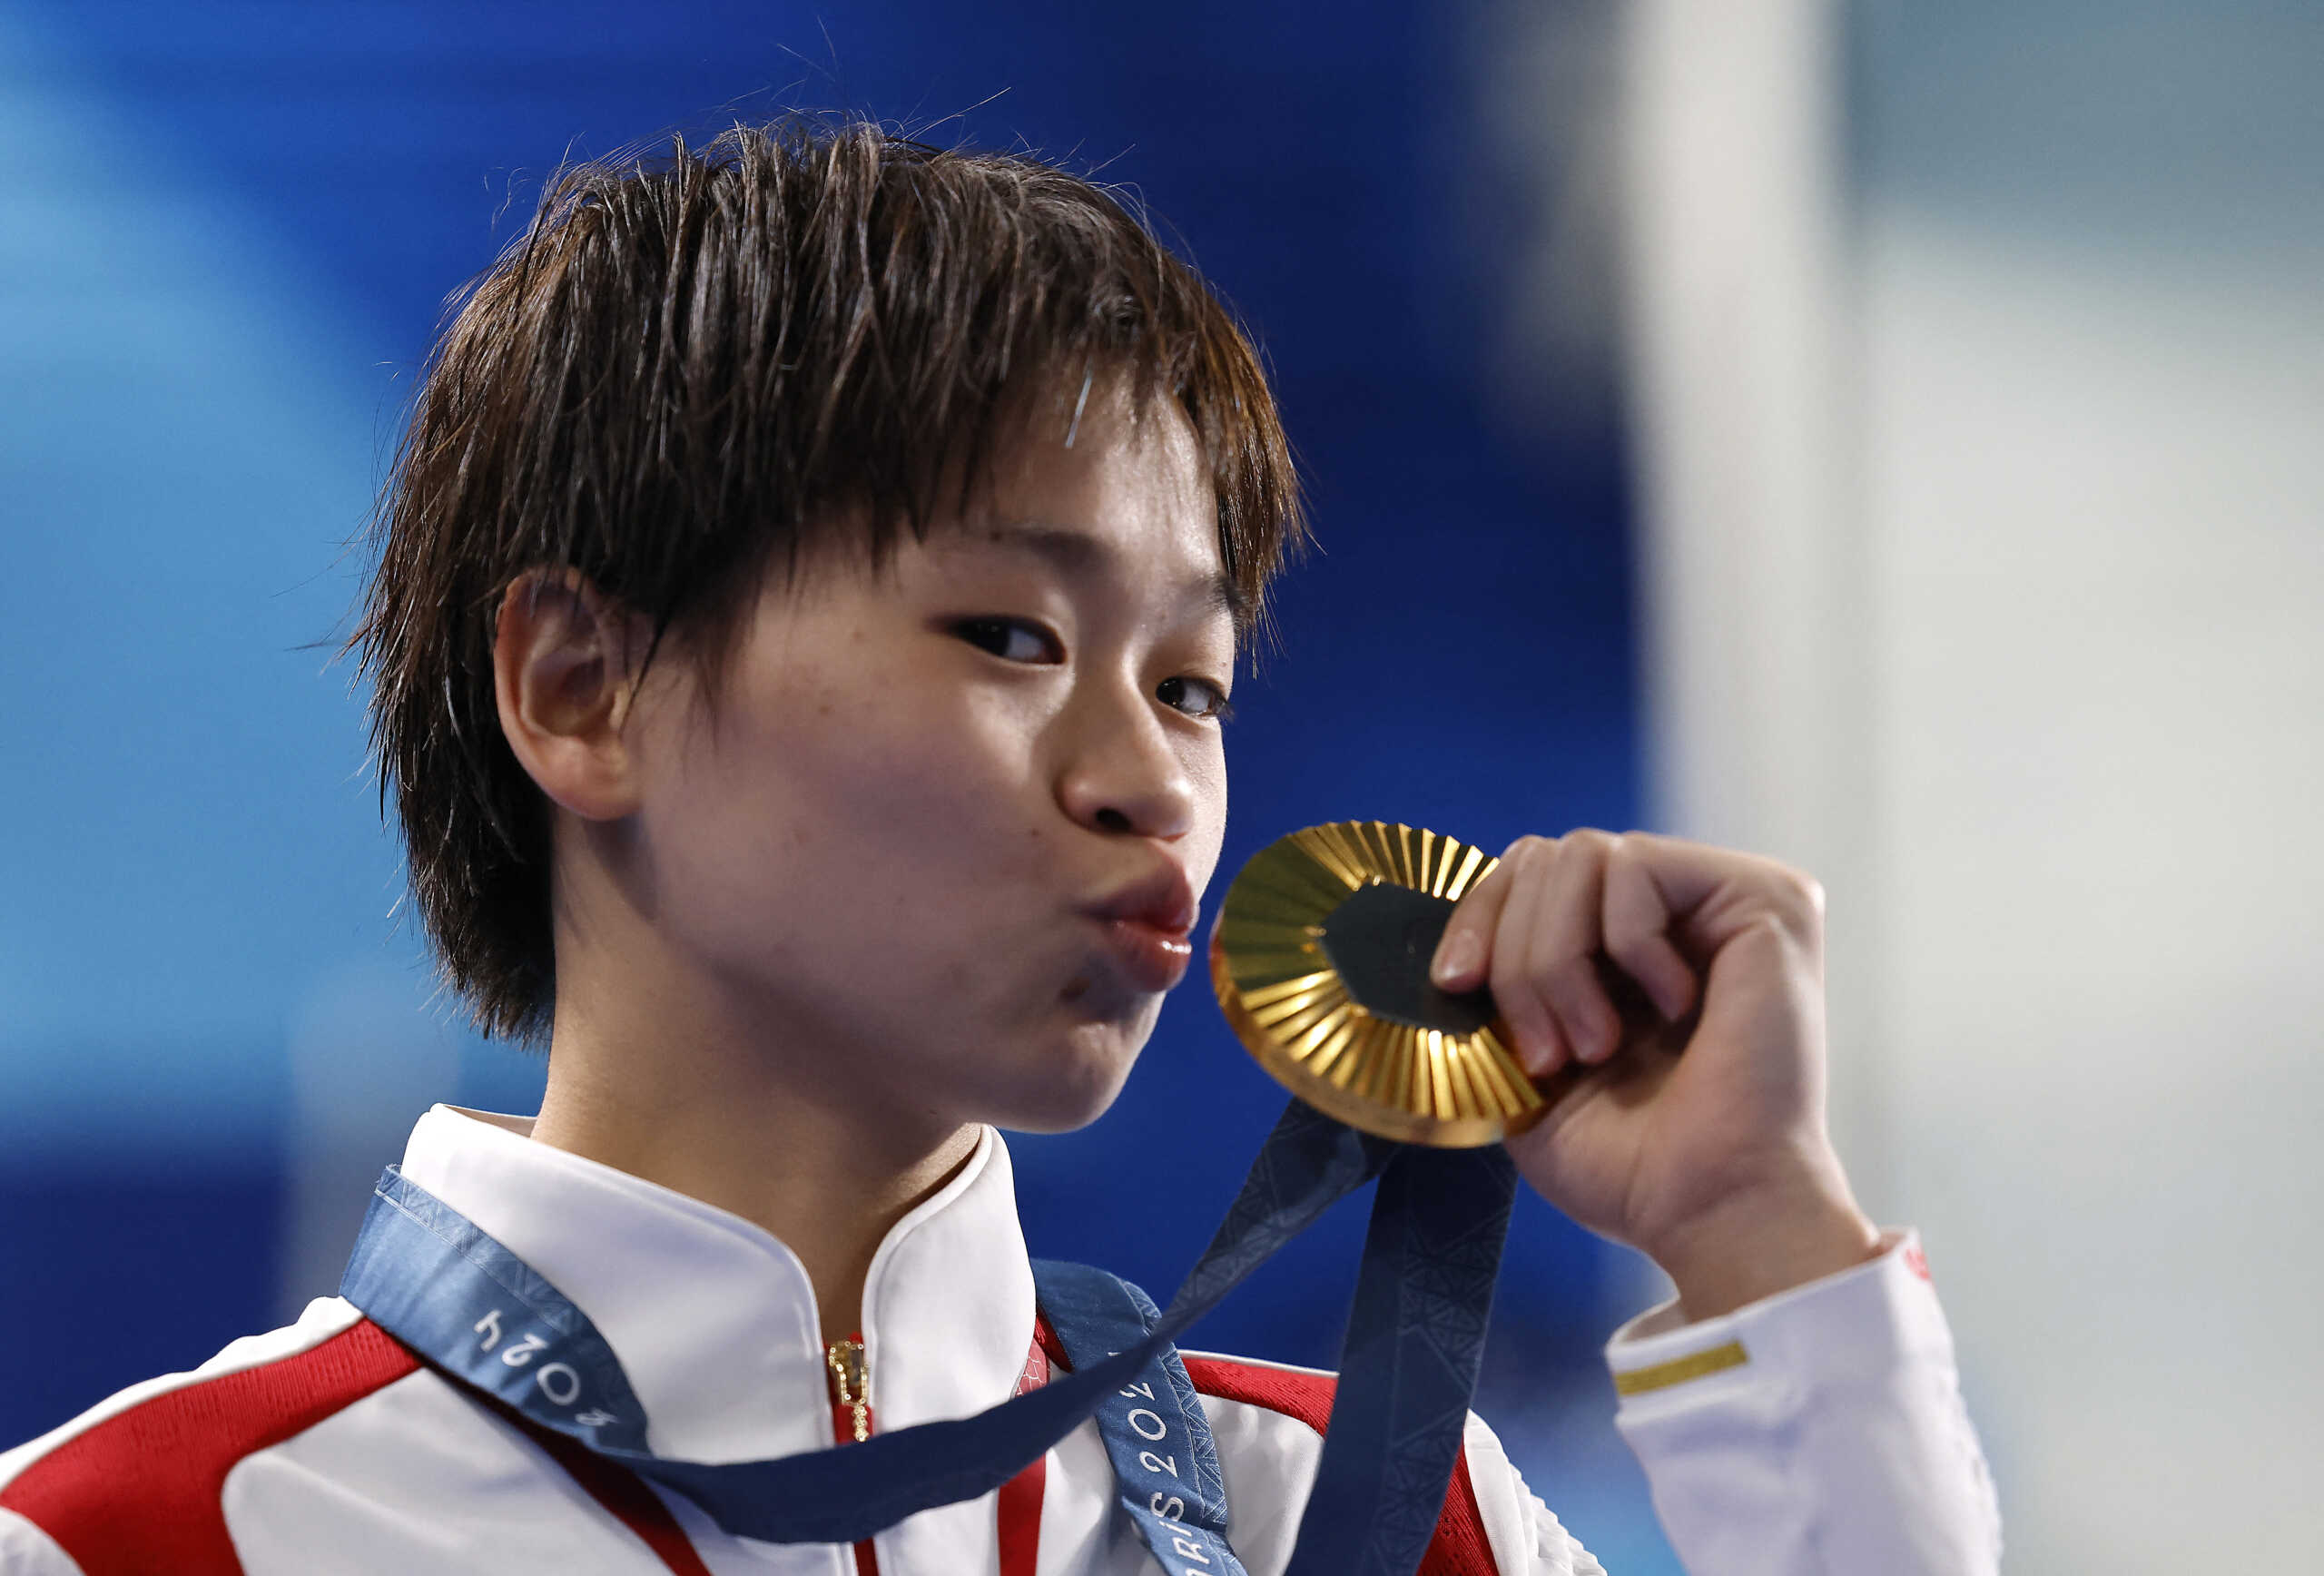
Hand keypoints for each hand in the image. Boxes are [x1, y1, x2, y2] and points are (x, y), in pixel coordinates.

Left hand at [1429, 831, 1879, 1318]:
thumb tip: (1444, 941)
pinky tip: (1674, 1008)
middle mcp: (1678, 910)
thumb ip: (1493, 988)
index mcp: (1622, 946)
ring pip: (1581, 855)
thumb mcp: (1523, 1066)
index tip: (1455, 986)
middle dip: (1518, 955)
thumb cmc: (1629, 1163)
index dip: (1477, 917)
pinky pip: (1638, 865)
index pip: (1525, 872)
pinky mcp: (1766, 897)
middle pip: (1544, 856)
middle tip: (1551, 1052)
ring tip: (1598, 1044)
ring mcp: (1723, 899)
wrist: (1706, 1208)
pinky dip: (1627, 943)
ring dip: (1561, 959)